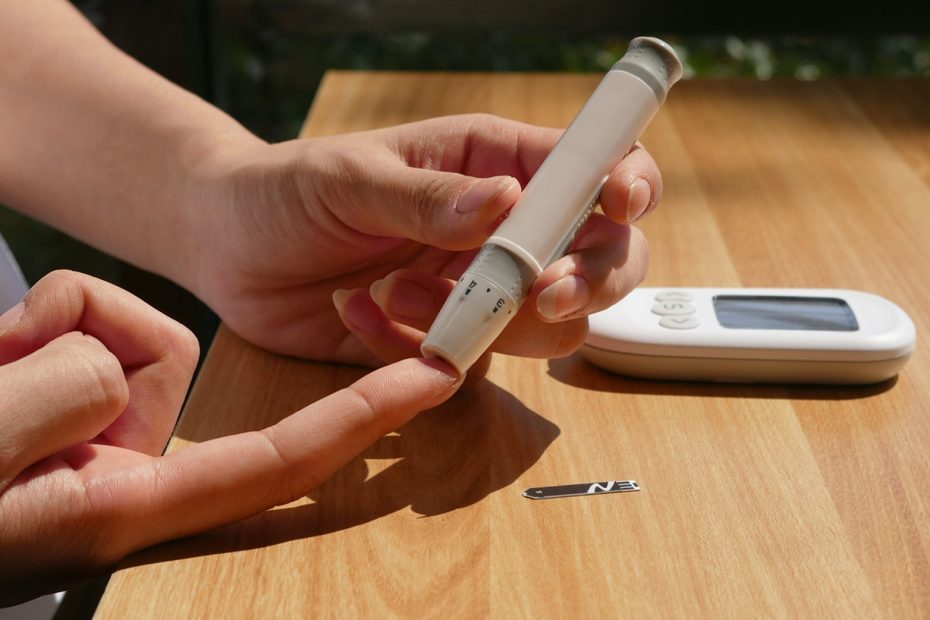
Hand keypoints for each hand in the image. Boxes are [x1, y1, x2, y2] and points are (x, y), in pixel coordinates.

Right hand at [0, 271, 460, 603]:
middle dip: (97, 342)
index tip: (431, 378)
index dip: (363, 418)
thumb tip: (113, 368)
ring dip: (38, 337)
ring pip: (113, 335)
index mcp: (129, 506)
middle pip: (170, 365)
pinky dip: (26, 330)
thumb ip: (51, 407)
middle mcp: (131, 466)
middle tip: (0, 365)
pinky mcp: (75, 399)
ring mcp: (101, 430)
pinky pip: (75, 326)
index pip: (280, 457)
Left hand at [188, 114, 660, 372]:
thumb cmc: (289, 187)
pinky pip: (472, 363)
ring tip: (397, 294)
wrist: (231, 248)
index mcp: (494, 164)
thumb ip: (427, 196)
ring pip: (550, 325)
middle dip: (587, 281)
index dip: (626, 186)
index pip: (593, 168)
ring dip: (485, 321)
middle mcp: (504, 231)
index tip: (619, 207)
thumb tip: (506, 203)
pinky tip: (360, 313)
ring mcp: (481, 290)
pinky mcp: (448, 340)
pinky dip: (421, 349)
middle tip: (537, 292)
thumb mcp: (349, 177)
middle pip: (603, 260)